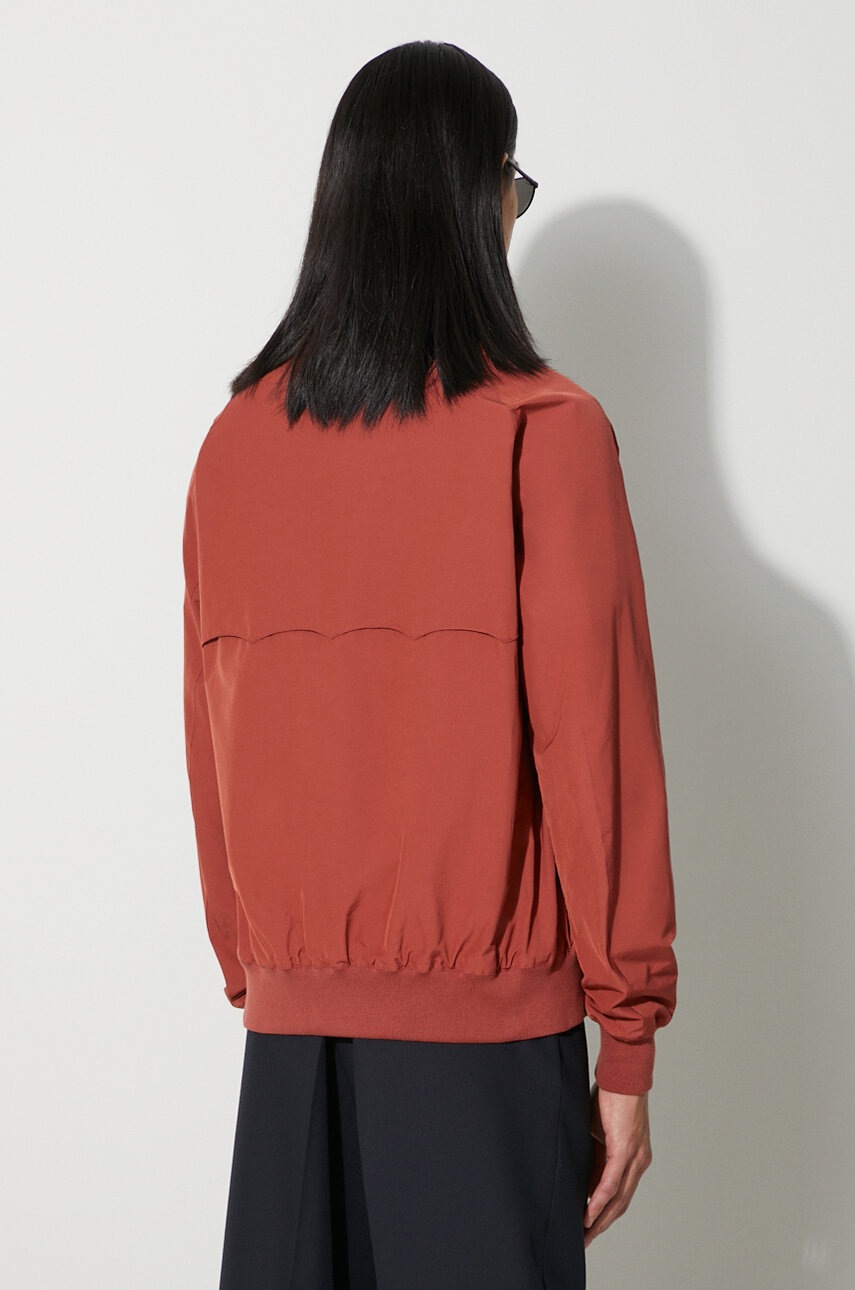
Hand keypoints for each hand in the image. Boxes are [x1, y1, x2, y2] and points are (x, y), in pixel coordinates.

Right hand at [583, 1081, 652, 1247]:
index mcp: (634, 1156)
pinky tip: (588, 1214)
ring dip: (599, 1220)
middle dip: (601, 1225)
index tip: (590, 1228)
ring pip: (617, 1199)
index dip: (606, 1214)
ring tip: (584, 1235)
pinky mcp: (623, 1148)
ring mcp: (634, 1156)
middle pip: (621, 1204)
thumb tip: (579, 1168)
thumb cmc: (610, 1095)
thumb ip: (595, 1150)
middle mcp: (639, 1161)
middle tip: (584, 1241)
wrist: (622, 1071)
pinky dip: (599, 1201)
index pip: (621, 1194)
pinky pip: (611, 1182)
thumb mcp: (600, 1130)